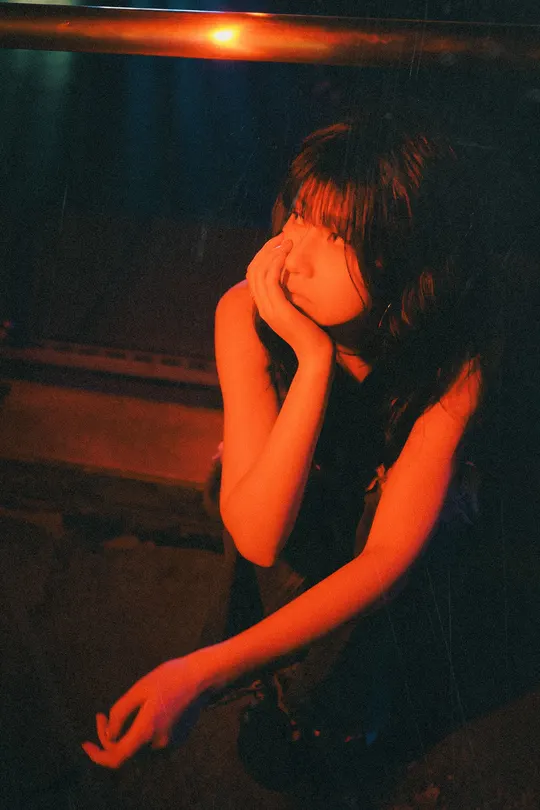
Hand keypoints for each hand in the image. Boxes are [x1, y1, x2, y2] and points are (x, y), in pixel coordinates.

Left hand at [81, 653, 210, 768]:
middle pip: (125, 752)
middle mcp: (158, 745)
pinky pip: (150, 744)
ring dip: (124, 736)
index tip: (85, 744)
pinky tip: (138, 715)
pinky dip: (138, 735)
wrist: (202, 677)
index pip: (116, 758)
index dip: (97, 755)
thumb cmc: (169, 678)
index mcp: (147, 732)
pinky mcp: (177, 740)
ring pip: (137, 749)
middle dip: (109, 737)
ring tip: (118, 714)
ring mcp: (170, 744)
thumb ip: (120, 713)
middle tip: (101, 715)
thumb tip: (109, 734)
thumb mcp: (139, 689)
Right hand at [246, 233, 332, 362]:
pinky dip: (276, 264)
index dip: (263, 256)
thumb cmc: (312, 333)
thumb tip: (294, 280)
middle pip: (253, 270)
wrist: (315, 354)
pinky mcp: (278, 310)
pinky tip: (286, 255)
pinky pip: (270, 281)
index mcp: (264, 306)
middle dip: (266, 249)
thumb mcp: (298, 310)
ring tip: (287, 241)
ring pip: (259, 273)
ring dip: (272, 252)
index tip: (279, 243)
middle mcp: (262, 307)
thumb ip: (291, 297)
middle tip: (283, 236)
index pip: (253, 275)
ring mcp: (268, 309)